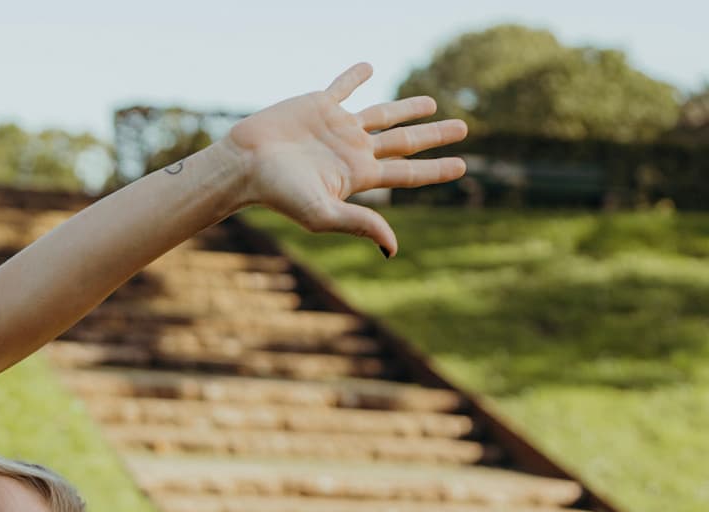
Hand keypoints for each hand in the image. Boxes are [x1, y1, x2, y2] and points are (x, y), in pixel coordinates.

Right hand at [215, 63, 466, 256]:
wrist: (245, 163)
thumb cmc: (279, 193)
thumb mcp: (323, 214)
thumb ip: (360, 224)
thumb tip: (394, 248)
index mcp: (358, 175)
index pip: (407, 172)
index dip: (436, 169)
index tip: (463, 166)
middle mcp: (353, 150)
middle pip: (404, 141)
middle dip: (434, 136)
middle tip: (463, 128)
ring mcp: (338, 127)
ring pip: (383, 114)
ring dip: (408, 108)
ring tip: (431, 103)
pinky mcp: (319, 105)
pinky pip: (343, 86)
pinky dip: (356, 76)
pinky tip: (369, 67)